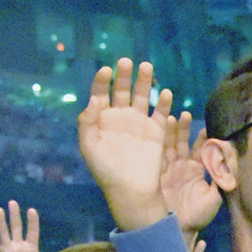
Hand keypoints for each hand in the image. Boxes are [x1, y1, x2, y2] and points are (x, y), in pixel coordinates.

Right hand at [0, 200, 45, 251]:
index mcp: (31, 249)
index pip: (33, 232)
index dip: (33, 222)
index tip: (32, 210)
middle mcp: (19, 247)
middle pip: (17, 228)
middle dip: (15, 215)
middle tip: (12, 202)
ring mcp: (8, 250)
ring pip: (4, 232)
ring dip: (1, 222)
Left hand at [76, 58, 173, 230]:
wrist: (131, 190)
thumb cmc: (106, 171)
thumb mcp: (89, 146)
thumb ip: (87, 121)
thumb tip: (95, 99)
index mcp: (102, 119)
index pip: (101, 92)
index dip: (102, 80)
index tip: (106, 71)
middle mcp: (120, 117)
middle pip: (122, 89)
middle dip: (124, 75)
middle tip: (126, 61)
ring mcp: (139, 123)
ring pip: (142, 96)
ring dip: (144, 81)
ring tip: (146, 66)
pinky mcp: (156, 132)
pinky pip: (161, 113)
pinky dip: (164, 102)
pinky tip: (164, 92)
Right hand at [160, 111, 221, 243]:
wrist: (178, 230)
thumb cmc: (198, 216)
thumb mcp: (214, 197)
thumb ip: (220, 179)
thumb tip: (229, 161)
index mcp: (196, 170)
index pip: (200, 149)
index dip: (204, 139)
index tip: (208, 127)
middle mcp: (182, 167)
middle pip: (182, 142)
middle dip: (183, 129)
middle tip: (185, 114)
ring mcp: (168, 169)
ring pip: (169, 145)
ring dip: (170, 132)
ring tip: (173, 118)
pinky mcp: (157, 174)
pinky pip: (158, 156)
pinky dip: (158, 144)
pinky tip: (158, 132)